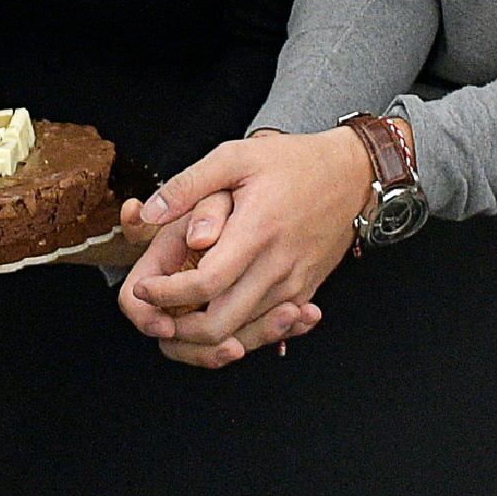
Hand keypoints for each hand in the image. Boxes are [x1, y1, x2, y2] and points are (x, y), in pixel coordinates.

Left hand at [116, 128, 370, 366]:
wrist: (352, 176)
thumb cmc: (291, 163)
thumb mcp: (236, 157)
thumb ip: (189, 185)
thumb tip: (147, 213)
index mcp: (256, 232)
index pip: (205, 284)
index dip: (168, 293)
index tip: (144, 288)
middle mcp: (277, 266)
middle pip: (221, 325)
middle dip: (179, 331)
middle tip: (154, 317)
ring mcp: (294, 285)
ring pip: (242, 333)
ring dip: (205, 339)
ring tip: (175, 324)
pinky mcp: (304, 292)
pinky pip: (267, 329)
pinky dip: (238, 333)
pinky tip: (215, 323)